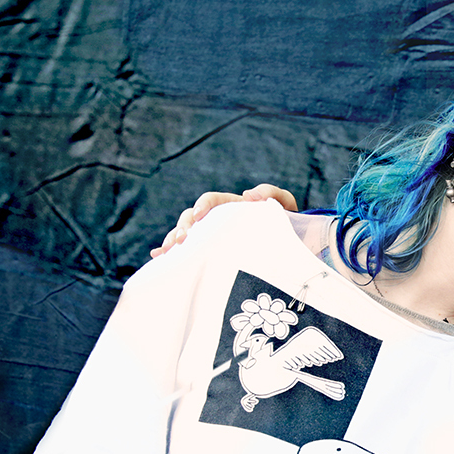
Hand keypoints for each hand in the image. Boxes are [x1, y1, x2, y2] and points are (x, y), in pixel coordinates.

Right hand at [149, 185, 299, 257]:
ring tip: (167, 252)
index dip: (202, 206)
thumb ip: (273, 194)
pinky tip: (159, 259)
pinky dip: (172, 255)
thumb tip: (247, 194)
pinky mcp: (211, 256)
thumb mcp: (286, 207)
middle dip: (182, 227)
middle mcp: (218, 222)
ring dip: (173, 241)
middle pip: (191, 219)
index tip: (199, 216)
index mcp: (232, 207)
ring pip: (186, 236)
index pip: (211, 201)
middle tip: (180, 241)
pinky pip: (189, 253)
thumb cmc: (290, 226)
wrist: (294, 250)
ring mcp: (212, 240)